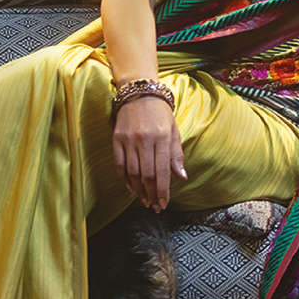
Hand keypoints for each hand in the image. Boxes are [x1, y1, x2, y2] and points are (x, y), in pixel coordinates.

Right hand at [112, 94, 184, 210]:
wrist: (140, 93)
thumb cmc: (161, 114)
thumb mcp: (174, 131)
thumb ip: (176, 155)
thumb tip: (181, 177)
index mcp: (162, 138)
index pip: (162, 171)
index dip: (163, 191)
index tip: (163, 204)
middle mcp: (145, 140)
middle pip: (147, 175)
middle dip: (151, 194)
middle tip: (154, 206)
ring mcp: (129, 140)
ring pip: (132, 172)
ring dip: (138, 190)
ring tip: (143, 200)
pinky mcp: (117, 139)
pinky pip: (119, 164)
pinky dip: (124, 178)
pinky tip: (130, 187)